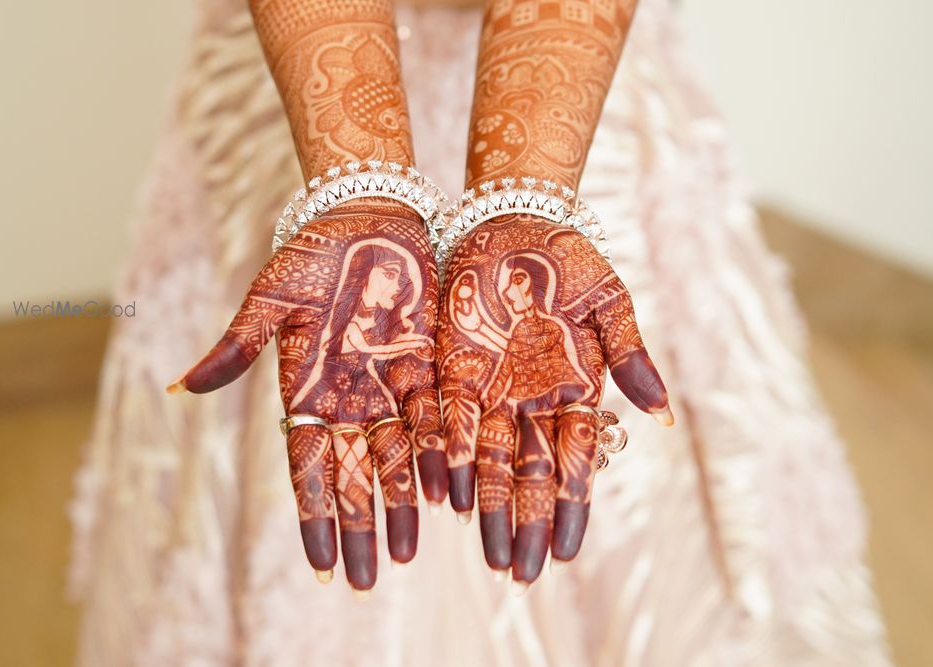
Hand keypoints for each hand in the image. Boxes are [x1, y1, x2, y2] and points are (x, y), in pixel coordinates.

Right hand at [168, 198, 447, 591]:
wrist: (366, 213)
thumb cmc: (310, 252)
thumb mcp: (270, 298)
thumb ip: (238, 345)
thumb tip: (178, 387)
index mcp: (307, 390)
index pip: (308, 468)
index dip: (314, 517)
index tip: (322, 567)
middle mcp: (349, 398)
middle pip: (355, 474)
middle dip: (361, 527)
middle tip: (370, 577)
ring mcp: (389, 384)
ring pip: (398, 456)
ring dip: (403, 503)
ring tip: (409, 552)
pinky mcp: (428, 363)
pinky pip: (436, 417)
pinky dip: (441, 454)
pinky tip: (449, 493)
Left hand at [436, 216, 671, 587]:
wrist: (515, 220)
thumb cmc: (571, 260)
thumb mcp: (610, 304)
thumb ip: (632, 358)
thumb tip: (664, 416)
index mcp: (574, 391)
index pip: (574, 463)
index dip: (570, 508)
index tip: (566, 552)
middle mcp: (532, 401)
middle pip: (531, 475)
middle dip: (527, 525)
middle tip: (522, 575)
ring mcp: (492, 390)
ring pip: (492, 462)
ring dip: (491, 509)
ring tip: (490, 556)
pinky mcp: (454, 370)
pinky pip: (453, 424)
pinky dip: (453, 460)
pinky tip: (451, 499)